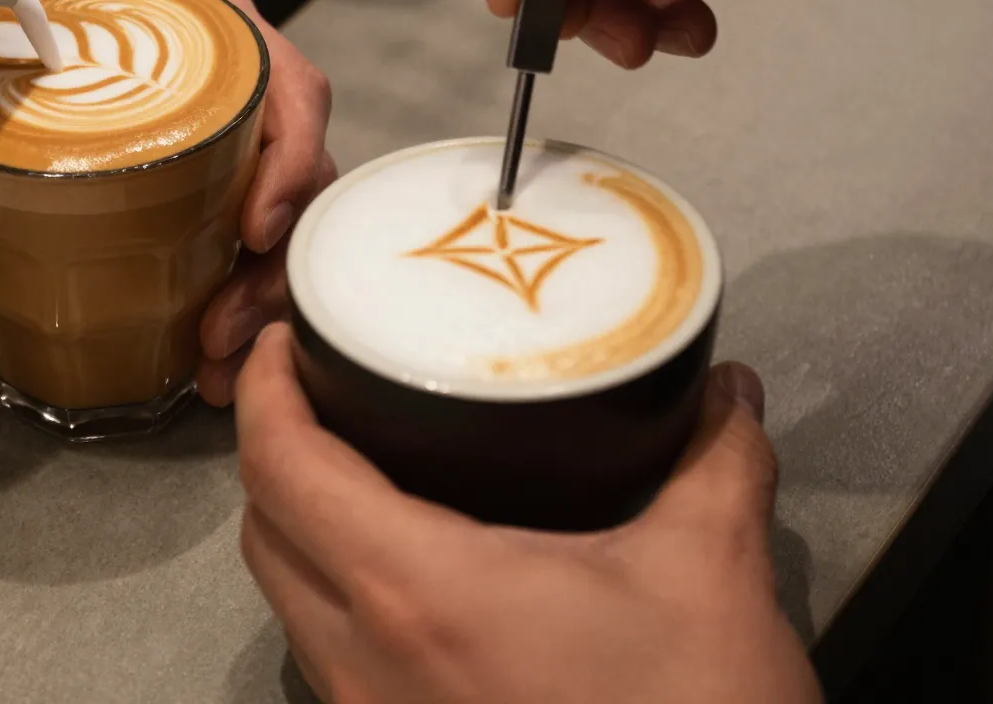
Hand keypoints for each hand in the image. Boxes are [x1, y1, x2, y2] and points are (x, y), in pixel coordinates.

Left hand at [0, 0, 334, 406]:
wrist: (23, 22)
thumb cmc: (33, 29)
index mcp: (214, 34)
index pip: (293, 86)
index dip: (290, 160)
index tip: (255, 228)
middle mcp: (247, 85)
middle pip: (305, 173)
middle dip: (273, 266)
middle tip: (218, 329)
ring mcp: (245, 141)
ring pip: (294, 222)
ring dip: (263, 299)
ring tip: (212, 362)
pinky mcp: (230, 189)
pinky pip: (265, 246)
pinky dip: (245, 303)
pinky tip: (210, 358)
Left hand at [236, 325, 819, 703]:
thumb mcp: (712, 579)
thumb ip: (713, 465)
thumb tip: (728, 389)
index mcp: (413, 589)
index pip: (281, 468)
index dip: (268, 391)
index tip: (290, 335)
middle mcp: (362, 658)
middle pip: (264, 530)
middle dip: (278, 448)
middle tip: (329, 386)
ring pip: (287, 599)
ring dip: (303, 524)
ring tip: (365, 463)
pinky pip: (326, 654)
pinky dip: (336, 592)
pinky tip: (410, 571)